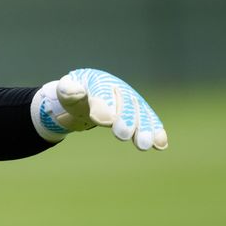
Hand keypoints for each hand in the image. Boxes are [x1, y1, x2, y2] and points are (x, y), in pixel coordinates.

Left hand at [31, 67, 167, 150]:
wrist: (85, 100)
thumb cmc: (74, 95)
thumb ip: (68, 90)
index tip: (106, 120)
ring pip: (140, 113)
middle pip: (126, 102)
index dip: (106, 104)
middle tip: (122, 134)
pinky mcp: (138, 115)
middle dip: (126, 118)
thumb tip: (78, 92)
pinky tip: (160, 145)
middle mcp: (119, 89)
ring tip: (144, 145)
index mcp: (99, 80)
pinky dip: (155, 132)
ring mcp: (131, 101)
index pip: (103, 91)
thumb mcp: (65, 92)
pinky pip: (149, 121)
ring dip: (144, 129)